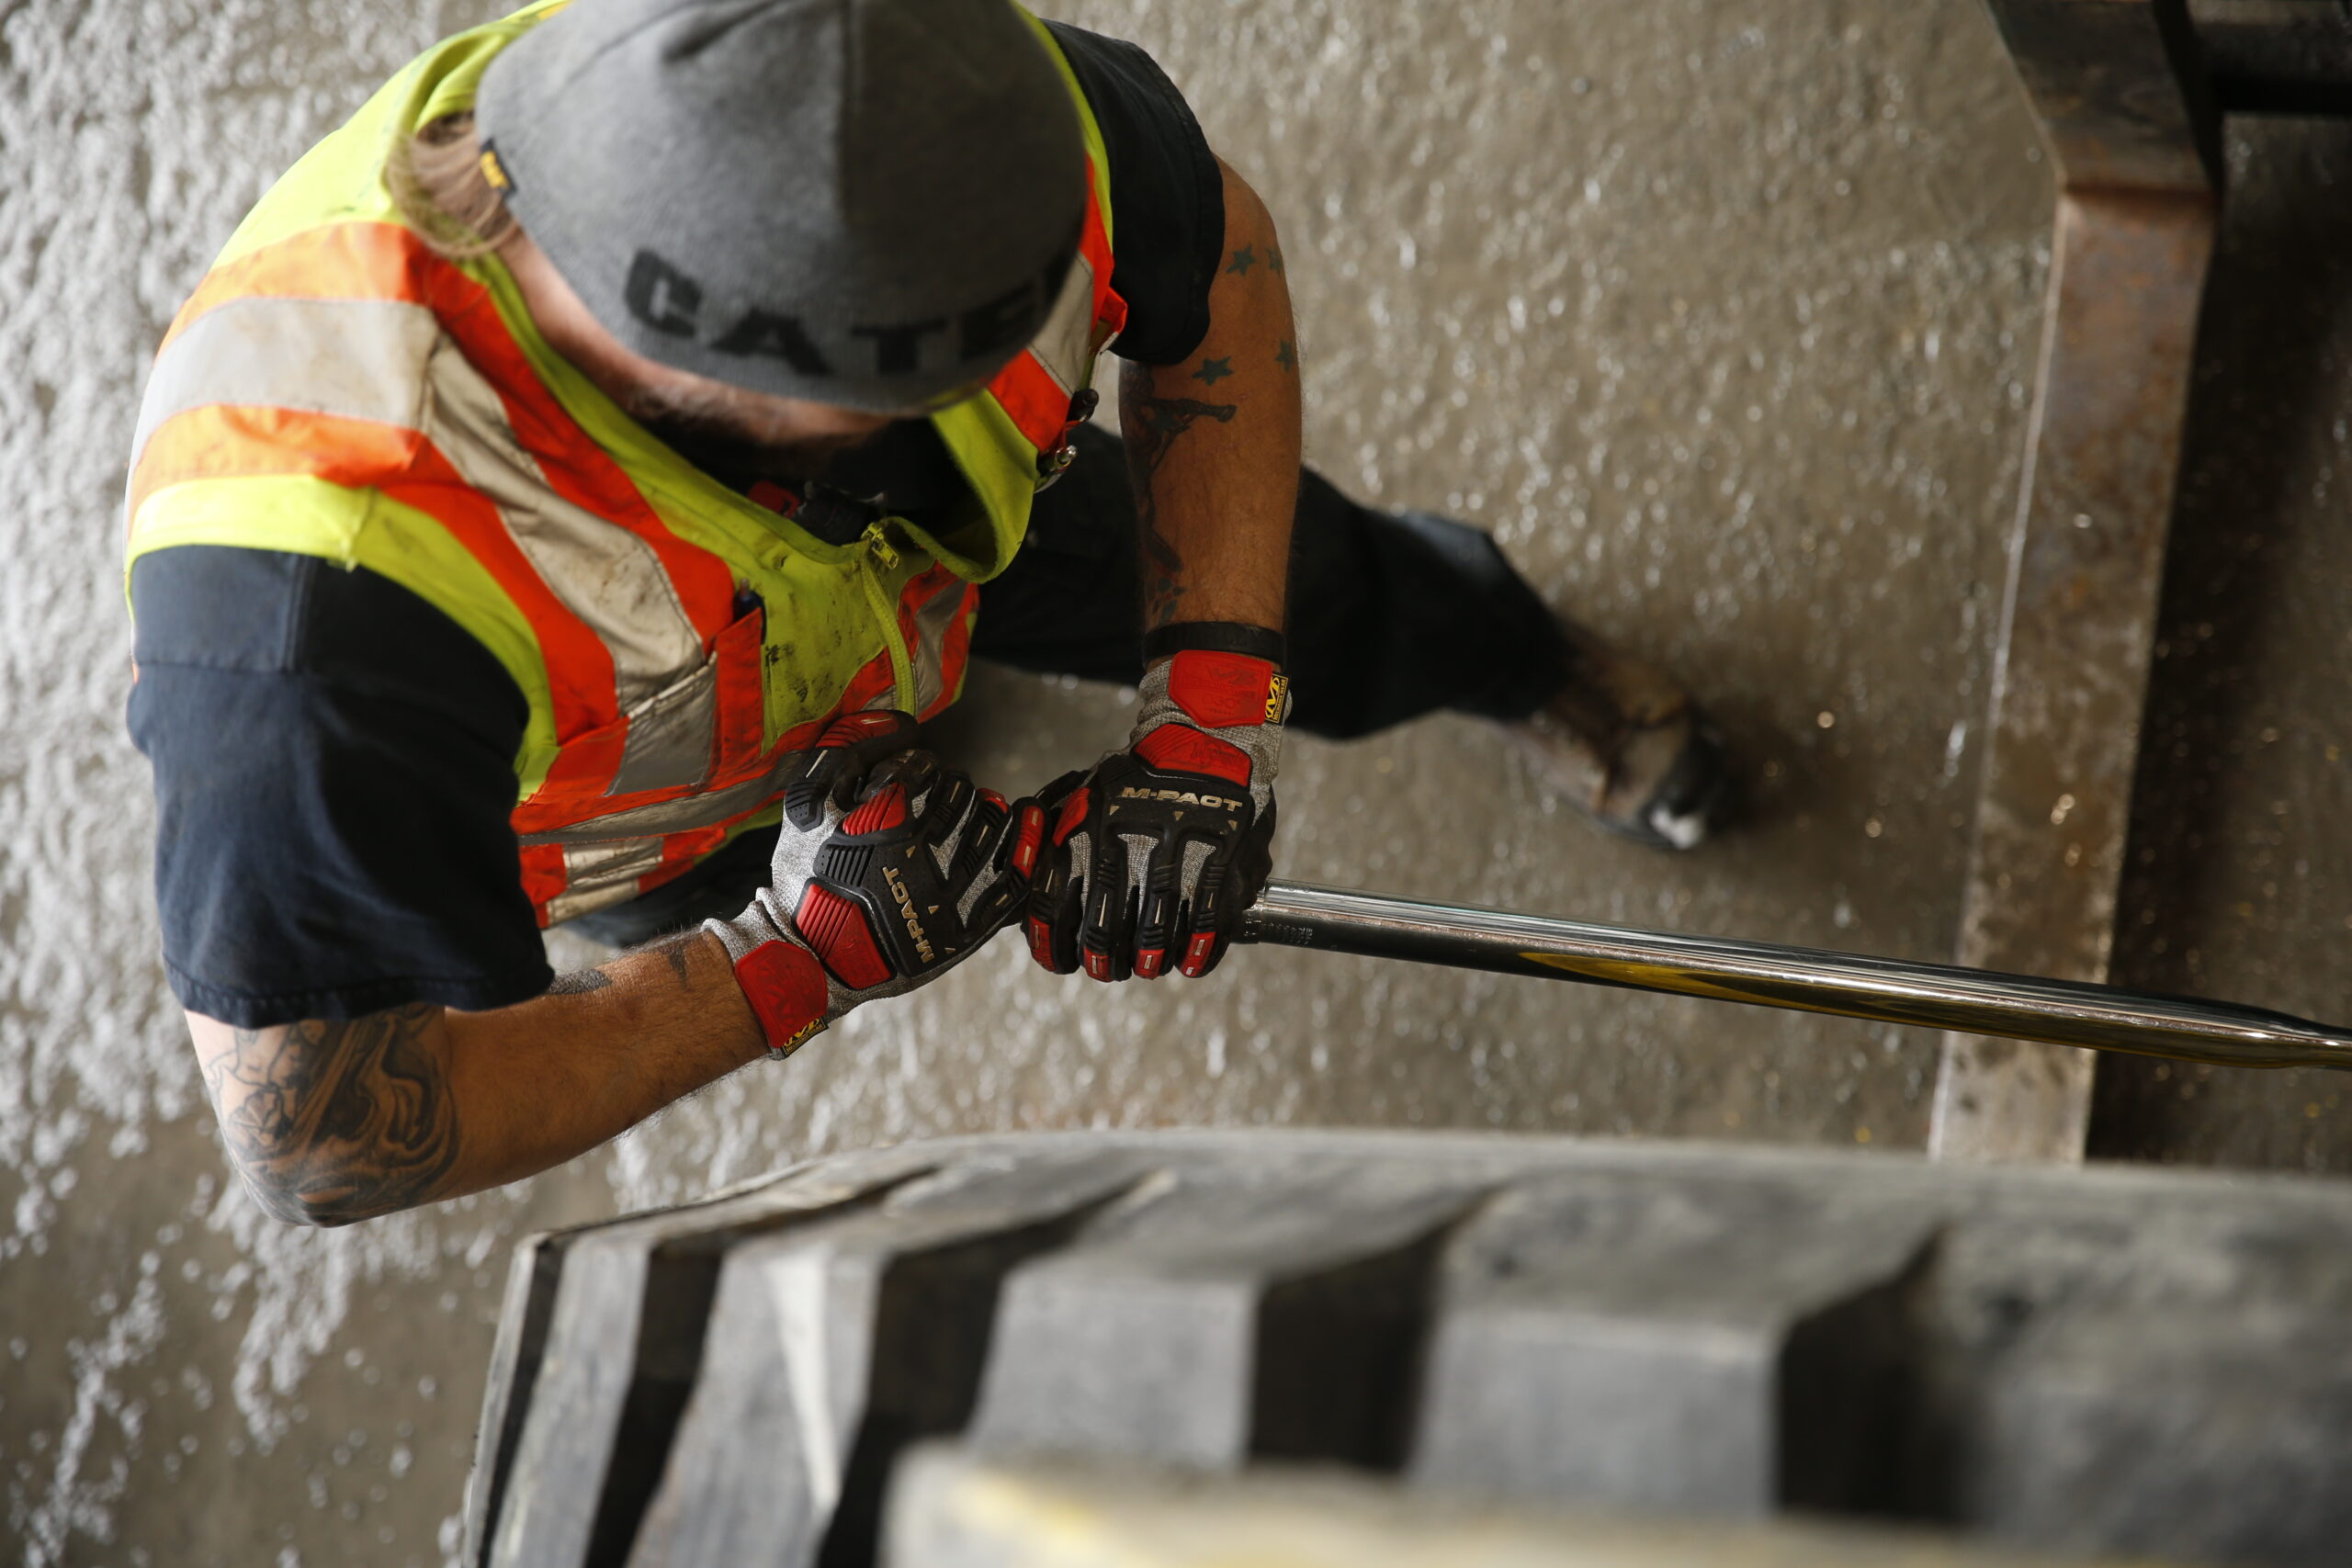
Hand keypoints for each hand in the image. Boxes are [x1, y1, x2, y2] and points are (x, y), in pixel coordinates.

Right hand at [707, 714, 1035, 1054]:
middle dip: (952, 793)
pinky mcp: (965, 926)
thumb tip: (903, 721)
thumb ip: (849, 746)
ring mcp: (947, 888)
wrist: (813, 954)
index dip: (918, 772)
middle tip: (940, 807)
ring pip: (991, 829)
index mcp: (886, 813)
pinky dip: (1024, 847)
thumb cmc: (807, 873)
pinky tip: (1025, 827)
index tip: (911, 787)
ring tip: (976, 818)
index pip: (927, 768)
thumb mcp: (807, 799)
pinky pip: (1012, 879)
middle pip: (963, 795)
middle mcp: (923, 847)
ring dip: (986, 816)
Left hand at [1026, 649, 1286, 980]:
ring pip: (1156, 937)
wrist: (1204, 742)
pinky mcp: (1224, 864)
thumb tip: (1024, 879)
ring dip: (1149, 962)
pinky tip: (1189, 962)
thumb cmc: (1138, 776)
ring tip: (1148, 966)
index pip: (1054, 908)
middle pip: (1104, 933)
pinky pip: (1208, 926)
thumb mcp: (1081, 793)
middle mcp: (1128, 847)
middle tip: (1107, 968)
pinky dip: (1197, 953)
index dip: (1055, 947)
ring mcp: (1179, 858)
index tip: (1064, 961)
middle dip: (1103, 962)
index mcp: (1086, 831)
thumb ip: (1049, 834)